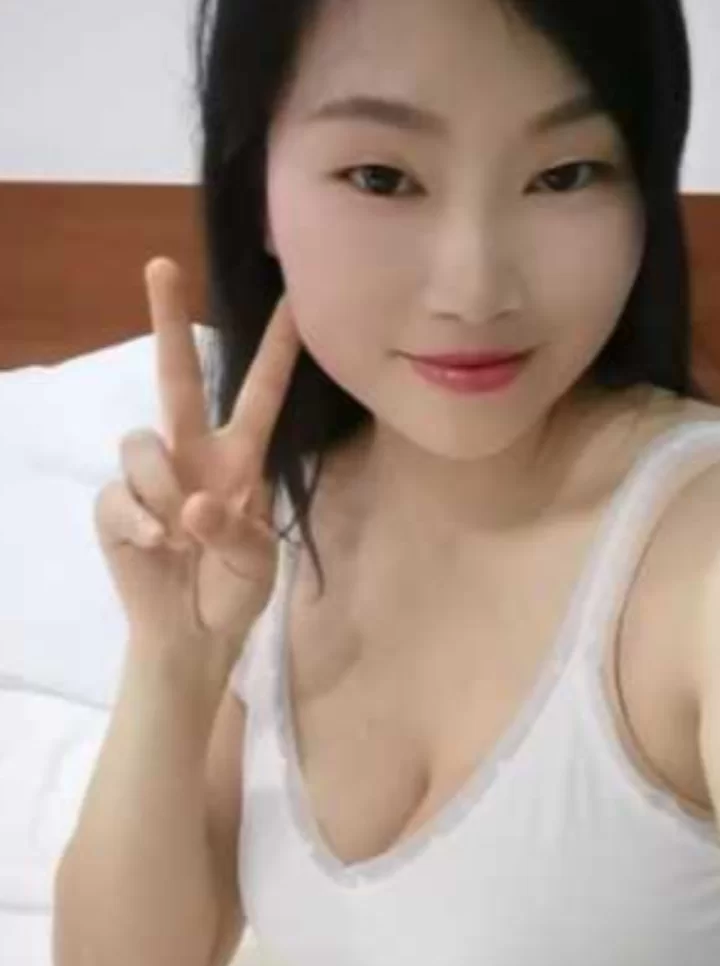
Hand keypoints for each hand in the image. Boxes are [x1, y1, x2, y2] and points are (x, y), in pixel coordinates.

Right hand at [94, 257, 301, 647]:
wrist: (192, 635)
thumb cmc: (235, 590)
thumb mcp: (256, 564)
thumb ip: (235, 532)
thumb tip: (191, 504)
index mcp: (240, 460)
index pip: (261, 396)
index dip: (278, 350)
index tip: (294, 300)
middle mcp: (194, 454)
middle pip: (179, 379)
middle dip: (168, 322)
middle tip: (162, 265)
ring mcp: (151, 477)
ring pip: (142, 443)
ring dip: (161, 490)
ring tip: (179, 536)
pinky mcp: (115, 505)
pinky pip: (118, 494)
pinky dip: (139, 523)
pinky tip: (157, 548)